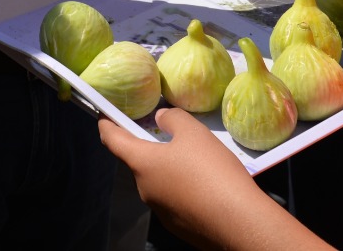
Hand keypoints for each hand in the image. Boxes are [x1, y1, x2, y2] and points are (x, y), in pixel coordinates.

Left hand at [100, 108, 322, 250]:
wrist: (238, 223)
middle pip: (139, 163)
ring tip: (197, 162)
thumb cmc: (210, 171)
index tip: (104, 117)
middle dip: (150, 149)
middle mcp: (144, 189)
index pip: (112, 141)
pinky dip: (183, 190)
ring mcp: (160, 211)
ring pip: (158, 182)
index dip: (106, 125)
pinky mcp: (178, 227)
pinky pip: (175, 201)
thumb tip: (161, 119)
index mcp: (141, 164)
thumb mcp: (193, 132)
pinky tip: (206, 186)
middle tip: (170, 136)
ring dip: (169, 170)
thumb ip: (173, 119)